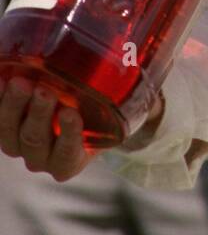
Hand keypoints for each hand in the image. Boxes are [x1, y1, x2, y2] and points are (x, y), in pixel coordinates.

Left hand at [0, 79, 165, 178]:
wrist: (71, 97)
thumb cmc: (104, 104)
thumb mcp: (125, 105)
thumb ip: (141, 100)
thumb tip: (163, 83)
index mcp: (71, 159)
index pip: (65, 158)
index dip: (67, 139)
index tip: (74, 111)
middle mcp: (40, 156)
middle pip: (33, 143)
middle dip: (39, 116)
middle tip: (47, 90)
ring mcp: (17, 141)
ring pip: (8, 135)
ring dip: (12, 109)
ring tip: (22, 82)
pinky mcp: (2, 122)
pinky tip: (4, 75)